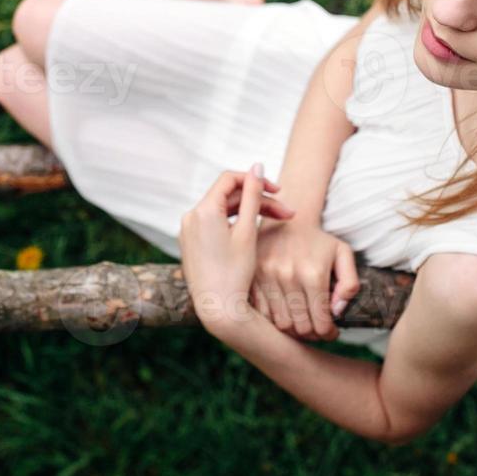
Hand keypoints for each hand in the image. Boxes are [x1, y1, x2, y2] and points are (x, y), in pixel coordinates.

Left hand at [179, 162, 295, 336]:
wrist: (218, 309)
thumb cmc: (235, 273)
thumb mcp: (248, 231)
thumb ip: (252, 196)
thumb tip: (256, 166)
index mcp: (203, 210)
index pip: (230, 179)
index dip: (256, 180)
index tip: (279, 192)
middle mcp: (190, 217)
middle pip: (228, 196)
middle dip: (258, 201)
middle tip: (288, 214)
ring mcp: (188, 231)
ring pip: (223, 211)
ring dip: (249, 213)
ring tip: (278, 224)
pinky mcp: (191, 244)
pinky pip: (214, 225)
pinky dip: (235, 225)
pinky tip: (255, 235)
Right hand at [251, 217, 359, 340]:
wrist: (285, 222)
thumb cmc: (317, 241)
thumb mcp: (343, 254)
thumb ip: (349, 284)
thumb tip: (337, 311)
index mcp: (313, 273)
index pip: (321, 322)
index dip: (328, 333)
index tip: (331, 332)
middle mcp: (288, 276)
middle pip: (301, 328)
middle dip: (312, 334)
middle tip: (317, 330)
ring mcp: (267, 278)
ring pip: (281, 324)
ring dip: (293, 331)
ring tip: (302, 324)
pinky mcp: (252, 279)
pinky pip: (262, 314)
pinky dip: (274, 321)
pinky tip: (285, 314)